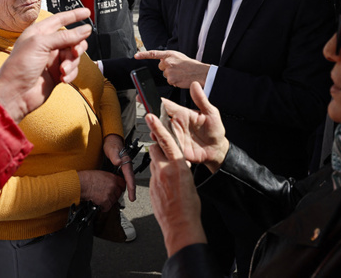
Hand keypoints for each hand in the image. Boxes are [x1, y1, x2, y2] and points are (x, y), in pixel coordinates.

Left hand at [0, 8, 91, 121]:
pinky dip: (70, 74)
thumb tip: (84, 29)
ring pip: (74, 56)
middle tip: (75, 52)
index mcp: (39, 33)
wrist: (15, 94)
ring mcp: (52, 60)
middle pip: (72, 39)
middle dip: (77, 46)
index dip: (74, 15)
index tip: (87, 13)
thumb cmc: (19, 66)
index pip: (60, 19)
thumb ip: (65, 36)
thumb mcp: (41, 45)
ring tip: (62, 71)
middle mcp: (47, 45)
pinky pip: (72, 70)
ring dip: (72, 63)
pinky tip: (62, 79)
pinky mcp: (56, 74)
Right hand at [78, 170, 125, 211]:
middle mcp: (113, 186)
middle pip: (119, 194)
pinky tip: (99, 204)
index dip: (120, 188)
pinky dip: (103, 207)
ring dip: (108, 202)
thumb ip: (110, 178)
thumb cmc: (88, 178)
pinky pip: (107, 207)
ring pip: (113, 201)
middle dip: (114, 196)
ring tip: (101, 198)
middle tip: (107, 195)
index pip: (123, 185)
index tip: (118, 190)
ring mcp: (110, 194)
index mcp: (113, 178)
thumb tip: (112, 183)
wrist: (81, 183)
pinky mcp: (105, 201)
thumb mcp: (102, 174)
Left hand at [103, 134, 136, 201]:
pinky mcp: (122, 168)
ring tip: (131, 196)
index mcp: (126, 161)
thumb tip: (119, 162)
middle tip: (132, 198)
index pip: (129, 175)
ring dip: (130, 187)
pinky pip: (125, 177)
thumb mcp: (112, 149)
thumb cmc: (112, 144)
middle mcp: (127, 165)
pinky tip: (124, 189)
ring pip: (129, 179)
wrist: (110, 140)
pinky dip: (126, 184)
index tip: (132, 192)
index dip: (131, 184)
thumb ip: (115, 156)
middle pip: (131, 179)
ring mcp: (125, 167)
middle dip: (132, 189)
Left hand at [135, 50, 208, 87]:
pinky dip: (175, 81)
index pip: (154, 54)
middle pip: (161, 67)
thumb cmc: (192, 65)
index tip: (136, 56)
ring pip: (165, 75)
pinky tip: (181, 78)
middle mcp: (167, 62)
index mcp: (170, 54)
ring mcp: (169, 71)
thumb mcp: (179, 57)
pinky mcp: (171, 79)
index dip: (144, 55)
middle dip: (167, 69)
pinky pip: (170, 82)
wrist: (200, 72)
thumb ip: (170, 58)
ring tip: (181, 74)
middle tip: (178, 69)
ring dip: (172, 76)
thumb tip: (163, 63)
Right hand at [147, 82, 229, 172]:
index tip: (143, 96)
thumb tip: (195, 84)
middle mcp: (175, 125)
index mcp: (181, 114)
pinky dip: (161, 145)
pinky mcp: (176, 148)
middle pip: (158, 119)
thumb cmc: (214, 130)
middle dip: (151, 117)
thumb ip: (201, 99)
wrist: (217, 149)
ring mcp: (175, 137)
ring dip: (155, 132)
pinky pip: (165, 146)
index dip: (154, 100)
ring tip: (154, 131)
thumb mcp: (211, 112)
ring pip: (159, 133)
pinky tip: (161, 143)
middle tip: (148, 116)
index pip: (165, 105)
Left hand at [148, 113, 207, 256]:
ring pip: (153, 162)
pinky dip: (157, 176)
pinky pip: (152, 176)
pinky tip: (165, 187)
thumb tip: (176, 161)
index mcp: (178, 165)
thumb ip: (181, 166)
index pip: (166, 140)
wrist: (180, 225)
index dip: (158, 126)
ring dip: (158, 163)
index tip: (150, 116)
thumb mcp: (190, 180)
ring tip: (168, 175)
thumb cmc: (189, 205)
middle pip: (155, 149)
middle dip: (158, 147)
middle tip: (164, 152)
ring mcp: (155, 179)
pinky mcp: (150, 188)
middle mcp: (164, 170)